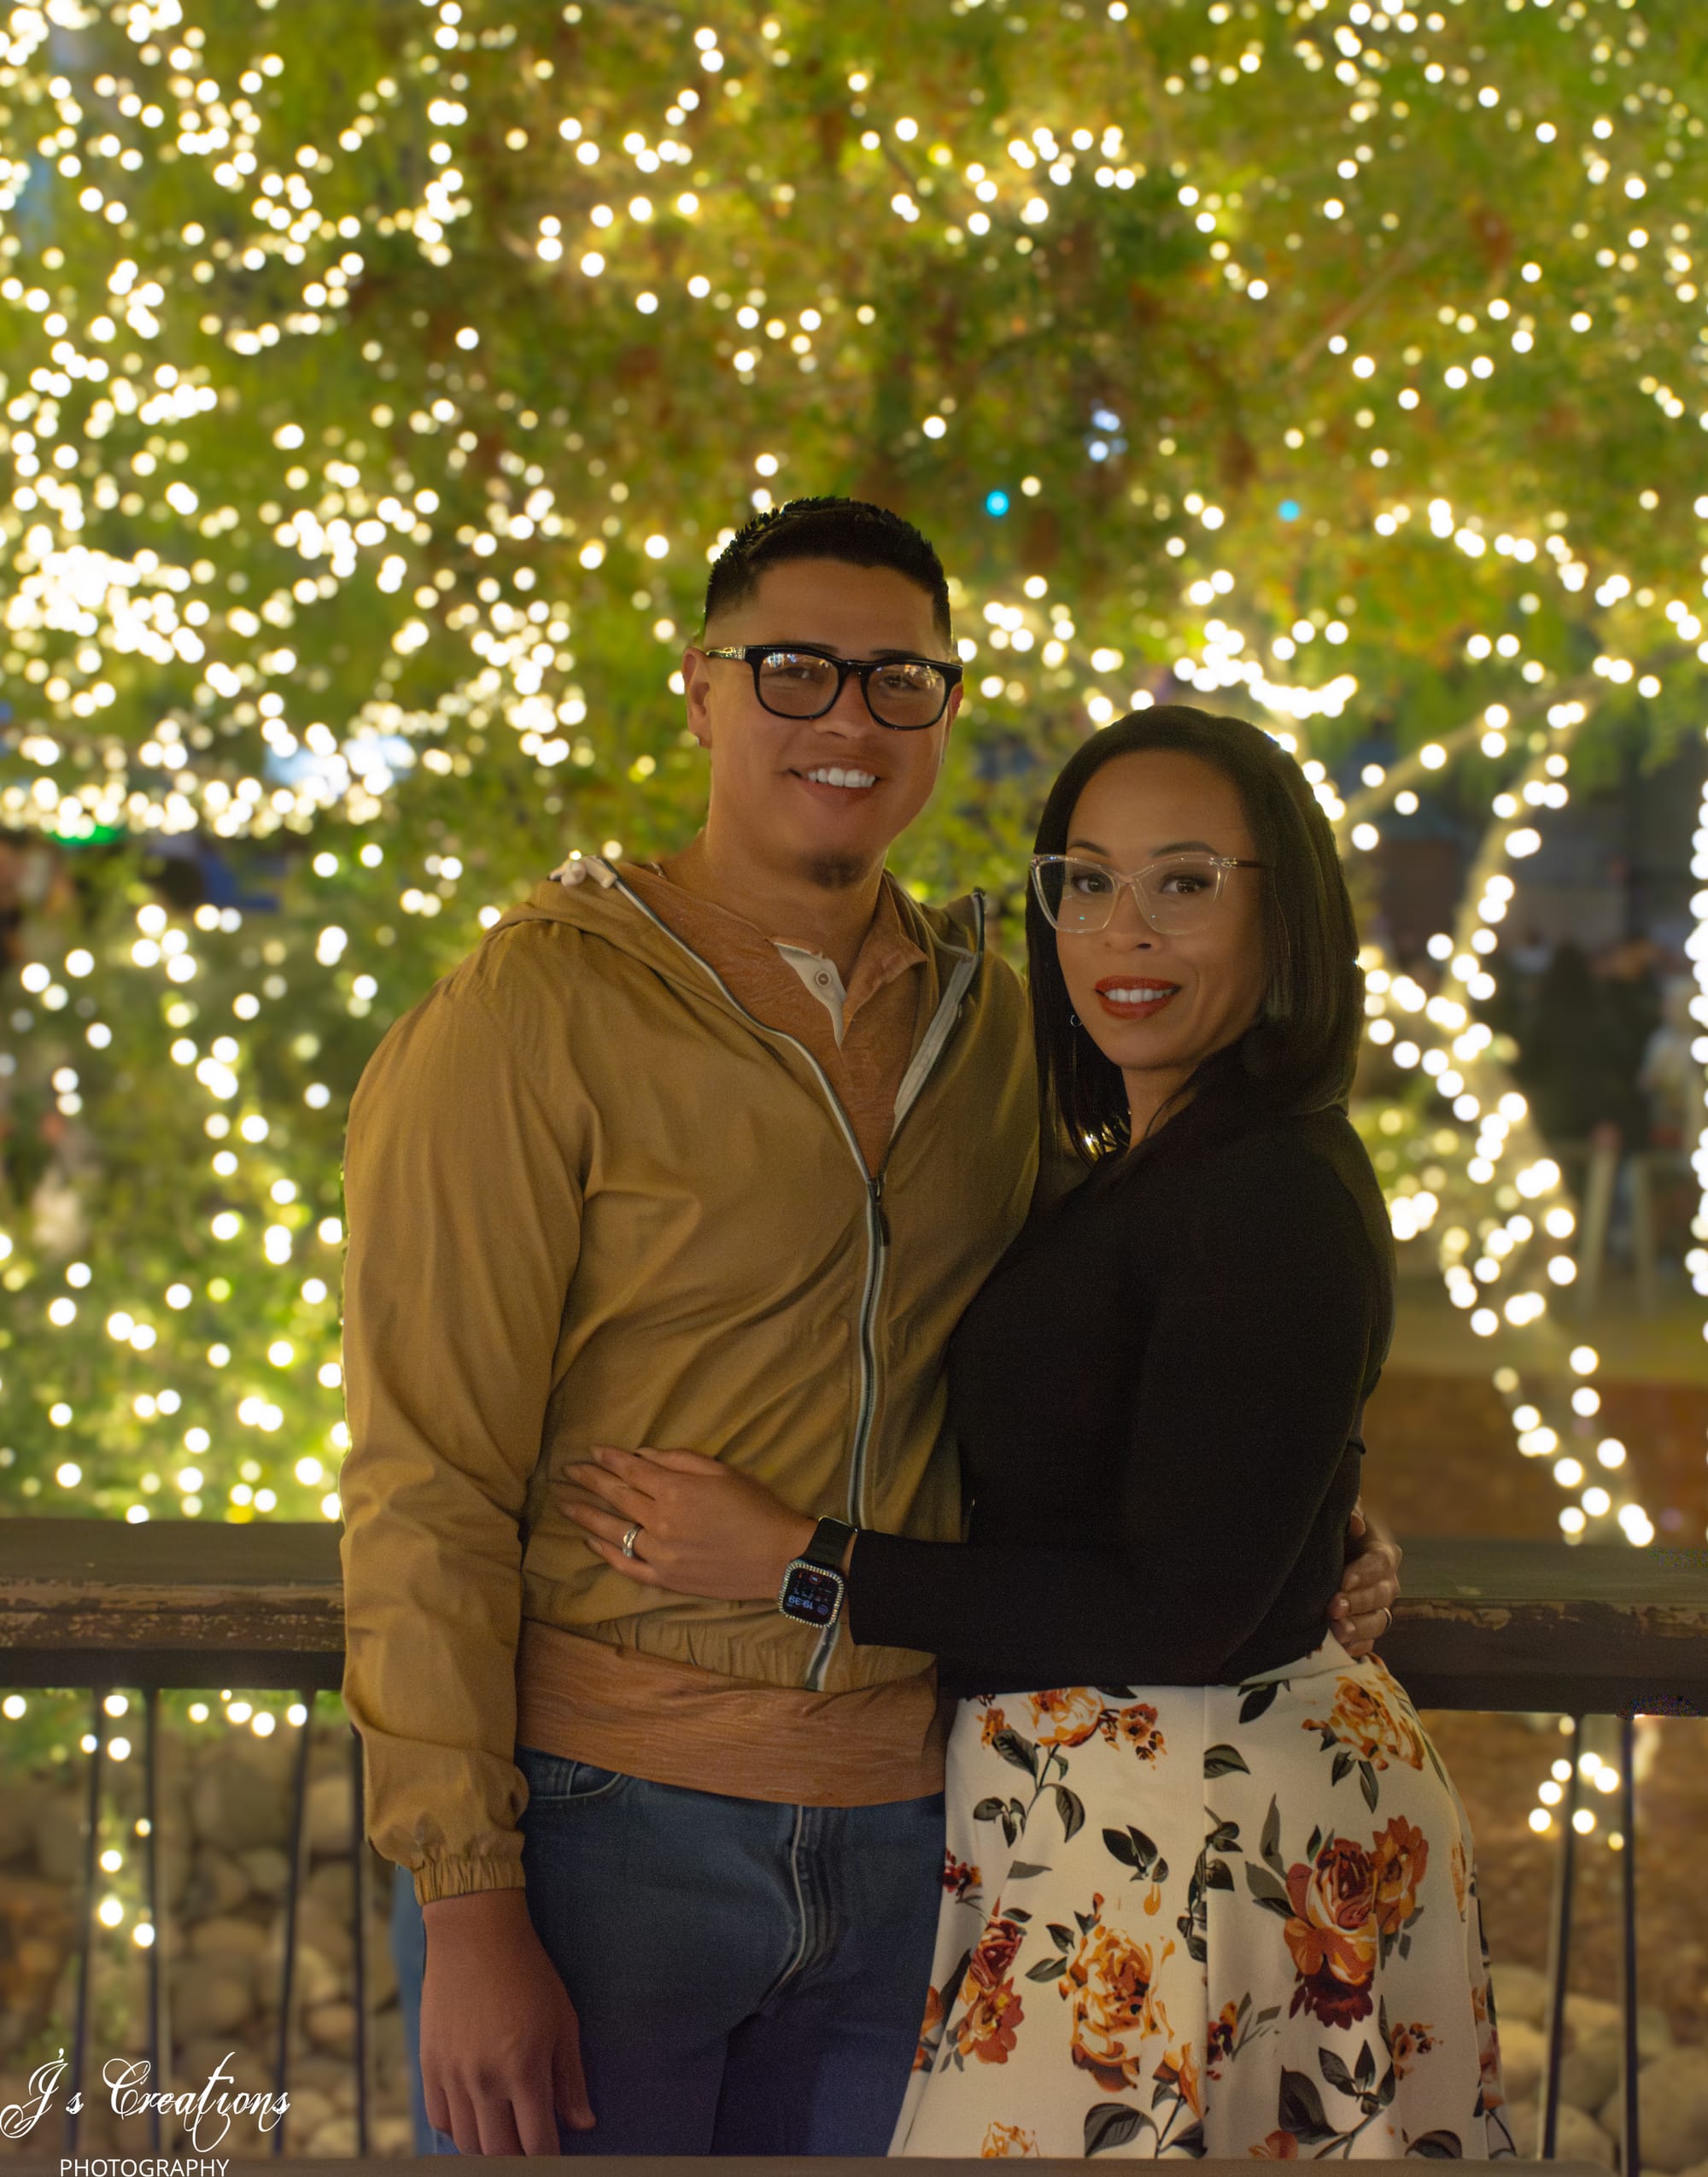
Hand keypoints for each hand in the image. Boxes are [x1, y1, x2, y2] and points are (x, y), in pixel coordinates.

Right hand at [420, 1888, 593, 2153]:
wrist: (474, 1934)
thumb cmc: (528, 1973)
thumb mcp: (563, 2020)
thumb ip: (571, 2078)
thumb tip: (584, 2124)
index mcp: (525, 2068)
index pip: (537, 2143)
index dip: (549, 2157)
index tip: (555, 2153)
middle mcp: (485, 2079)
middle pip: (499, 2153)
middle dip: (518, 2158)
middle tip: (530, 2144)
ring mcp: (453, 2074)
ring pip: (467, 2143)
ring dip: (488, 2147)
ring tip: (504, 2131)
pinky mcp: (429, 2064)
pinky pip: (439, 2120)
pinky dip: (458, 2127)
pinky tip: (476, 2113)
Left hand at [561, 1443, 814, 1602]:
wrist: (778, 1558)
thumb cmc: (755, 1508)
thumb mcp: (722, 1471)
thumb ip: (679, 1460)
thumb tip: (641, 1454)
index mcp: (675, 1491)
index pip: (630, 1470)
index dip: (608, 1459)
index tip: (590, 1452)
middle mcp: (660, 1521)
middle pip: (615, 1497)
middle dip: (588, 1480)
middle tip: (565, 1471)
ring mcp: (659, 1553)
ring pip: (612, 1531)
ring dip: (585, 1514)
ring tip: (563, 1503)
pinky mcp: (664, 1579)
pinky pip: (625, 1565)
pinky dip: (605, 1553)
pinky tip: (589, 1541)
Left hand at [1328, 1502, 1402, 1660]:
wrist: (1326, 1555)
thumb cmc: (1334, 1532)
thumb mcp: (1339, 1518)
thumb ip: (1350, 1516)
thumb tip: (1356, 1524)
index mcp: (1382, 1554)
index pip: (1381, 1563)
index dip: (1364, 1573)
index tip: (1343, 1580)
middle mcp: (1386, 1583)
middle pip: (1381, 1595)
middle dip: (1358, 1603)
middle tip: (1333, 1608)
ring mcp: (1379, 1608)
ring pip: (1379, 1622)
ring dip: (1358, 1628)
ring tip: (1337, 1632)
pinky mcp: (1367, 1628)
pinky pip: (1369, 1642)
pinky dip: (1357, 1647)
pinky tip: (1340, 1647)